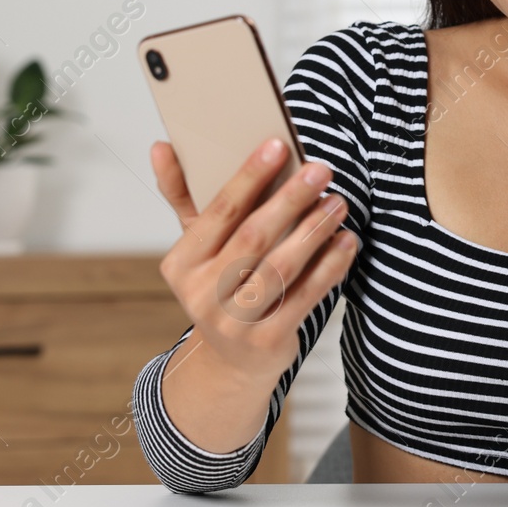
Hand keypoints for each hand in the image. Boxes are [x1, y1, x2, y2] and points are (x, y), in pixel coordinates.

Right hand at [149, 138, 357, 389]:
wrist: (230, 361)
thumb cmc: (219, 285)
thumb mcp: (197, 246)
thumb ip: (181, 194)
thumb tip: (161, 146)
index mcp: (181, 264)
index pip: (219, 212)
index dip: (249, 176)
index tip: (278, 145)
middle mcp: (203, 294)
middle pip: (253, 237)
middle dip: (291, 199)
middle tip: (321, 170)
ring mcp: (234, 321)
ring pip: (282, 267)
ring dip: (315, 230)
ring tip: (338, 203)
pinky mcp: (267, 340)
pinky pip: (305, 296)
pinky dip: (329, 266)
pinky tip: (346, 242)